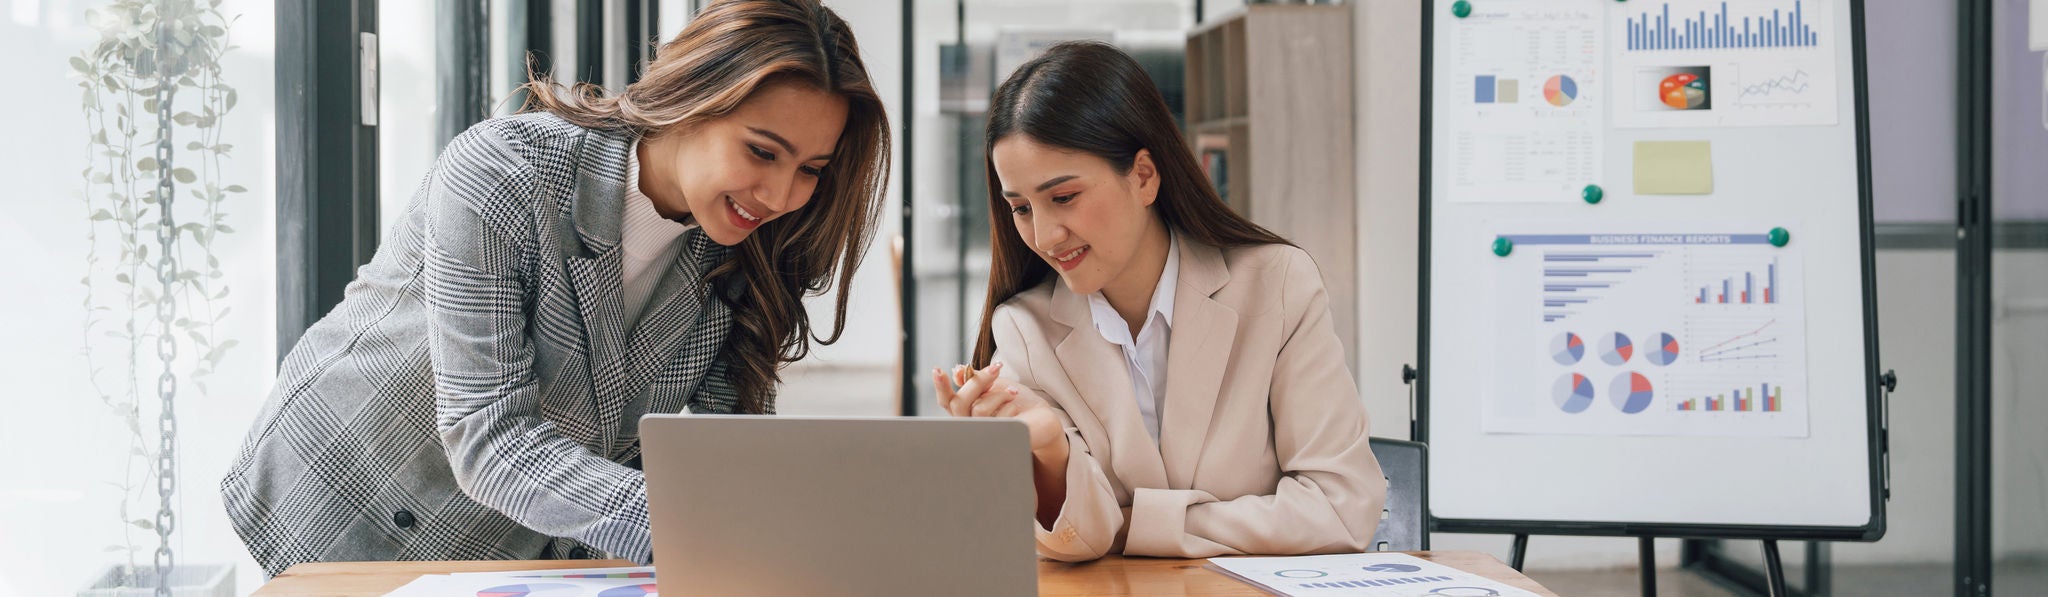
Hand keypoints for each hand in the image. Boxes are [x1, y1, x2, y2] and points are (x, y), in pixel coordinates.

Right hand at [931, 363, 1064, 453]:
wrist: (1042, 419)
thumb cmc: (1016, 401)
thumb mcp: (994, 385)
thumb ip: (975, 380)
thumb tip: (957, 371)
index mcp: (966, 411)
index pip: (947, 401)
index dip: (940, 387)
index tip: (937, 370)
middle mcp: (970, 425)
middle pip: (959, 403)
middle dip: (978, 381)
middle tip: (997, 368)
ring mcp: (983, 436)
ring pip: (978, 410)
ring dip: (998, 394)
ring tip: (1014, 392)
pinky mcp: (998, 441)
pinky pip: (996, 421)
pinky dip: (1008, 407)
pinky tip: (1016, 407)